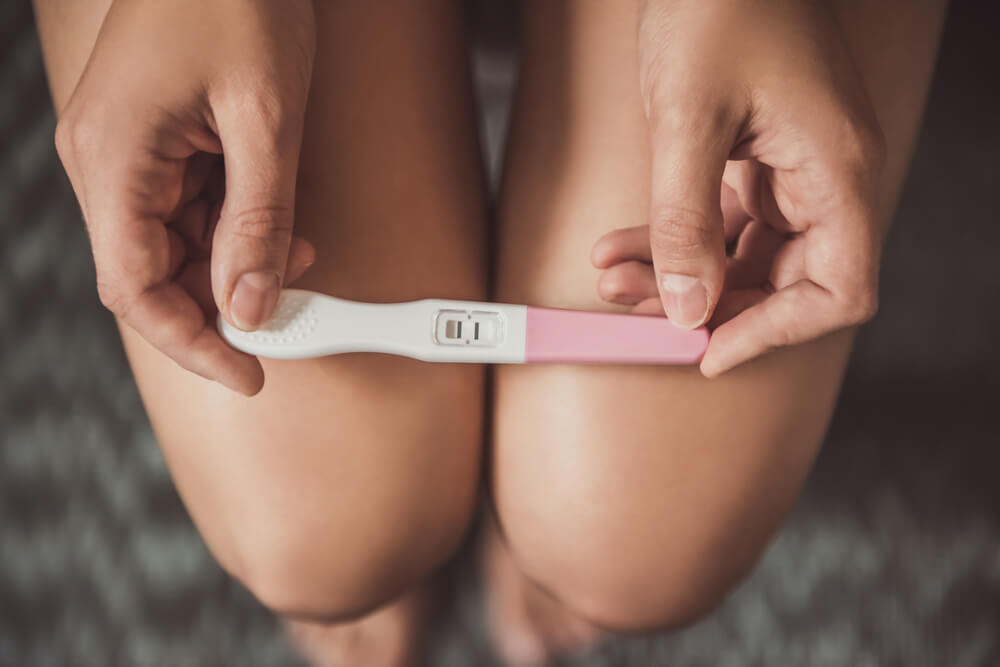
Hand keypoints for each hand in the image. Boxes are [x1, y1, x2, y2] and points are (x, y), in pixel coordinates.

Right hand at [55, 0, 317, 394]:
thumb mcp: (267, 119)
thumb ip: (259, 220)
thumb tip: (251, 303)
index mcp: (113, 157)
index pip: (135, 287)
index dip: (191, 343)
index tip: (247, 374)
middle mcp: (105, 159)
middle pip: (152, 272)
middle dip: (222, 302)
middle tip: (288, 318)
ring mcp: (127, 150)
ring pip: (175, 244)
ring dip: (237, 263)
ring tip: (298, 257)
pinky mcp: (155, 139)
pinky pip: (188, 208)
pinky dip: (235, 227)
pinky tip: (279, 225)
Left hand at [594, 0, 884, 376]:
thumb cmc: (717, 8)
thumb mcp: (687, 121)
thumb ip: (686, 222)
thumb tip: (686, 307)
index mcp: (836, 169)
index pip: (839, 288)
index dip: (779, 331)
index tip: (711, 349)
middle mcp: (825, 175)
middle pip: (783, 279)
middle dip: (703, 300)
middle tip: (634, 311)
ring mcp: (793, 167)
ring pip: (741, 252)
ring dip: (675, 271)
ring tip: (611, 276)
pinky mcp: (759, 157)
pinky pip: (721, 219)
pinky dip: (673, 236)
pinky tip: (621, 245)